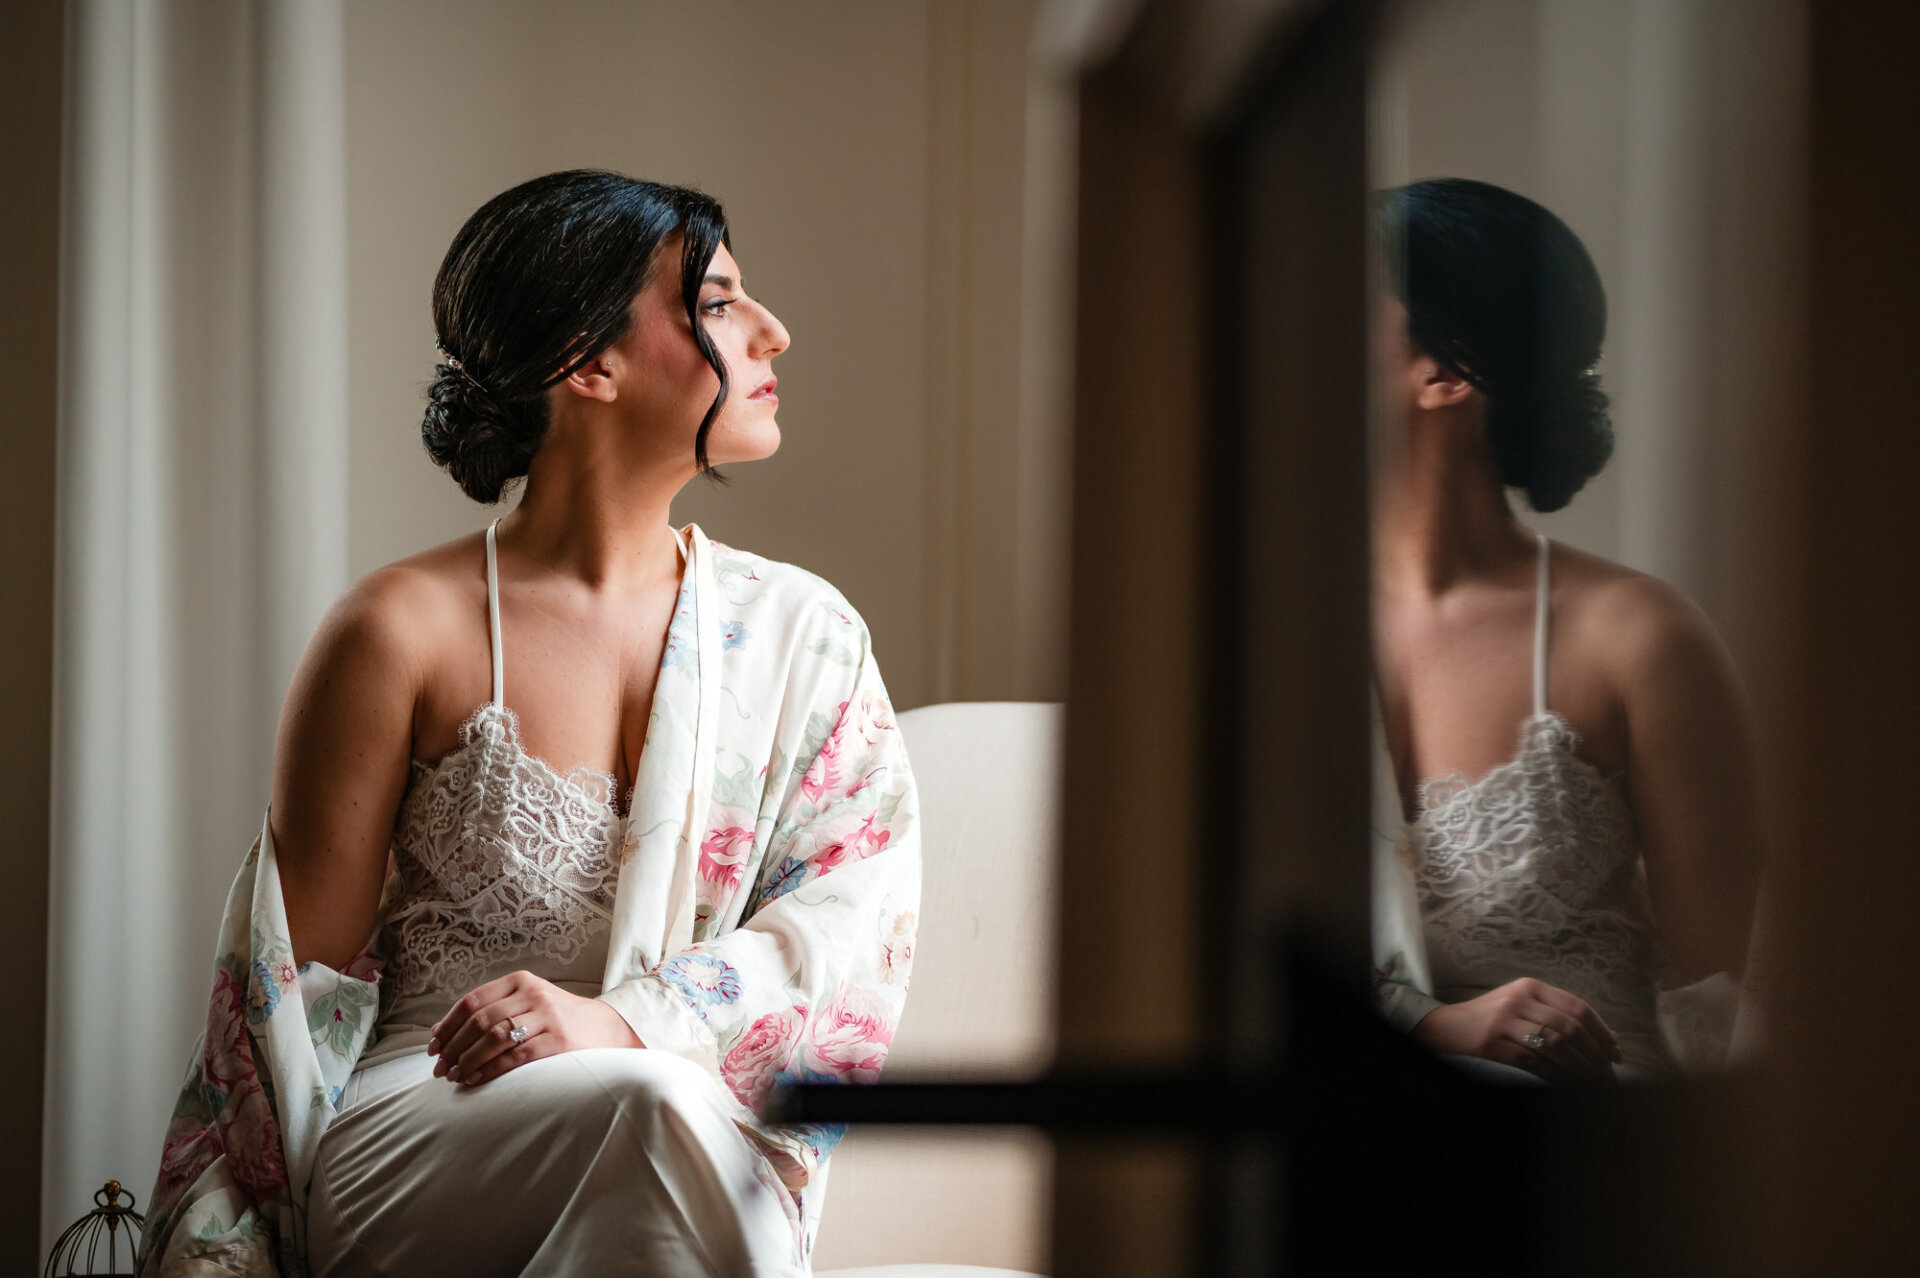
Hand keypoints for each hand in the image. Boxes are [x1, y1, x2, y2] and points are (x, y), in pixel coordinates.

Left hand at [428, 970, 643, 1085]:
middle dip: (453, 1047)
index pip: (472, 1001)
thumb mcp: (528, 1003)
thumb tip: (439, 1030)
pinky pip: (515, 1057)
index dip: (447, 1026)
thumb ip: (490, 1010)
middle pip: (480, 1021)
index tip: (433, 1047)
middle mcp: (534, 994)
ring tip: (455, 1076)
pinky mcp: (559, 1041)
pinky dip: (490, 1070)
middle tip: (440, 1069)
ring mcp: (548, 1017)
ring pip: (494, 1038)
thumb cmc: (558, 1019)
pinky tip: (476, 1079)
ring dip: (468, 1060)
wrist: (607, 1029)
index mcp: (521, 982)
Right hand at [1412, 977, 1623, 1083]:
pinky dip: (1556, 1075)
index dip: (1602, 1032)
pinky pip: (1534, 1061)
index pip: (1577, 1007)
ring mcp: (1505, 1020)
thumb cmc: (1491, 1017)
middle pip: (1570, 1027)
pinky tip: (1568, 1085)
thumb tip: (1604, 1038)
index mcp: (1531, 986)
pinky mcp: (1493, 1042)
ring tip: (1594, 1083)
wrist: (1447, 1026)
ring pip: (1556, 1045)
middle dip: (1595, 1054)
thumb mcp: (1521, 1004)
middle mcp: (1519, 999)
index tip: (1616, 1054)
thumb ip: (1556, 1013)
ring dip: (1580, 1068)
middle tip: (1609, 1075)